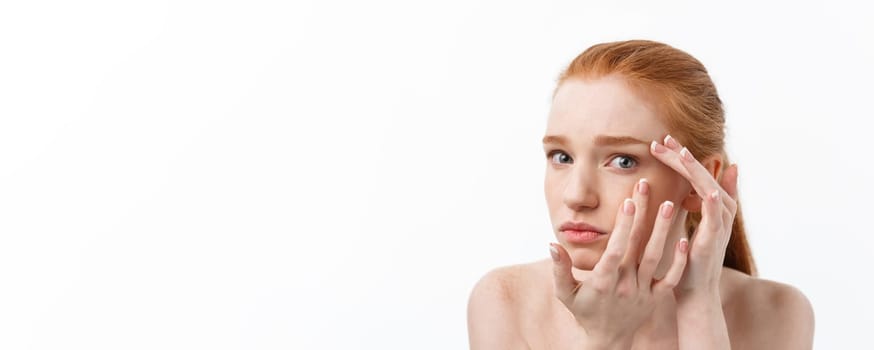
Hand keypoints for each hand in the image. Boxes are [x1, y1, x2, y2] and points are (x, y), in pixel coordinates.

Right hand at [550, 178, 688, 346]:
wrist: (607, 341)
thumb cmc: (583, 311)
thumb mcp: (565, 293)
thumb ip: (559, 269)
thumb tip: (553, 244)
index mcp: (603, 281)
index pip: (615, 249)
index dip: (623, 226)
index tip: (628, 202)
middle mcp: (625, 284)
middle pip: (637, 245)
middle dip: (642, 214)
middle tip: (646, 186)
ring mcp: (642, 291)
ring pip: (656, 257)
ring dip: (663, 230)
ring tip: (669, 204)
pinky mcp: (656, 298)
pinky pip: (670, 278)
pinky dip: (679, 260)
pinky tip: (685, 238)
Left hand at [650, 135, 738, 300]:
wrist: (694, 291)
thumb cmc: (690, 259)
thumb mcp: (694, 225)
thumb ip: (700, 202)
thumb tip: (712, 179)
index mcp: (712, 205)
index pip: (695, 173)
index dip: (680, 157)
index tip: (661, 141)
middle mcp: (719, 211)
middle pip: (702, 176)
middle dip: (683, 157)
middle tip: (664, 139)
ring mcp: (718, 225)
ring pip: (710, 190)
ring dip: (697, 172)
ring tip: (683, 154)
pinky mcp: (713, 241)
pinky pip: (716, 220)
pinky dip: (715, 204)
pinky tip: (709, 191)